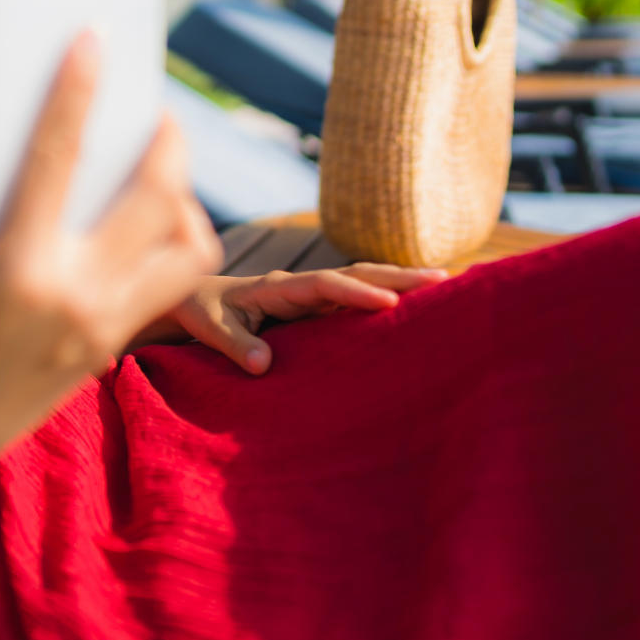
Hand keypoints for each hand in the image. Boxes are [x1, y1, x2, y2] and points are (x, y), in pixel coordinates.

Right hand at [0, 31, 224, 517]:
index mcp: (17, 269)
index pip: (58, 157)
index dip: (76, 91)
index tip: (93, 42)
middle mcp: (75, 296)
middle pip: (156, 197)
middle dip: (167, 141)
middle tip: (158, 112)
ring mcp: (104, 327)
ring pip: (188, 249)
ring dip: (186, 201)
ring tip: (158, 175)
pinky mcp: (114, 348)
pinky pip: (171, 285)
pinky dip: (174, 246)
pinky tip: (141, 224)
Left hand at [130, 264, 450, 374]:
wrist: (191, 299)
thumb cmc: (198, 312)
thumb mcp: (207, 327)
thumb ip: (234, 345)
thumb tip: (264, 365)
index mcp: (277, 286)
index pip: (324, 285)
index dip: (356, 293)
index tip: (389, 304)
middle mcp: (301, 285)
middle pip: (356, 274)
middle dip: (397, 277)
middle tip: (444, 280)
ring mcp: (312, 294)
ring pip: (363, 282)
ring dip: (400, 283)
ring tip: (447, 285)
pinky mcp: (316, 307)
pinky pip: (356, 299)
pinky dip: (387, 298)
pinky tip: (418, 308)